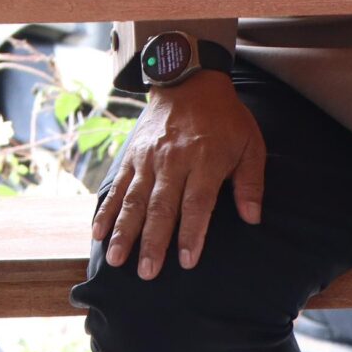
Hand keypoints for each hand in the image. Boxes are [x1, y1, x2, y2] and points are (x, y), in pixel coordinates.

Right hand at [92, 71, 265, 280]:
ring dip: (124, 231)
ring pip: (134, 200)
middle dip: (152, 242)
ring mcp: (148, 158)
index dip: (191, 233)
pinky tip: (98, 232)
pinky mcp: (132, 155)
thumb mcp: (250, 144)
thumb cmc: (225, 117)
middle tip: (147, 273)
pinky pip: (117, 185)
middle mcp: (173, 161)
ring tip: (116, 259)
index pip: (196, 204)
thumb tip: (253, 218)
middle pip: (160, 207)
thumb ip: (251, 182)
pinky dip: (107, 210)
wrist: (189, 79)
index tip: (186, 261)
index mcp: (204, 160)